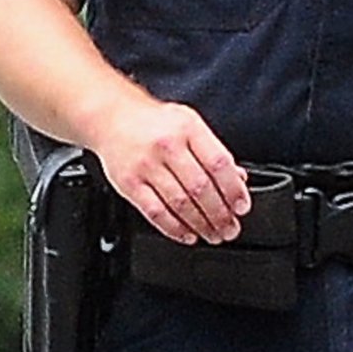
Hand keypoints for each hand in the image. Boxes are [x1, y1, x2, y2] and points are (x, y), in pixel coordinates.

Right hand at [90, 96, 250, 243]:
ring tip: (213, 235)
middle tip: (230, 229)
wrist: (111, 117)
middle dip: (220, 214)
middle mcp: (167, 145)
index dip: (233, 190)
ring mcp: (146, 165)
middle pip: (200, 188)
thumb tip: (238, 178)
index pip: (218, 164)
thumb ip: (213, 150)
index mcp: (188, 128)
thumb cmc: (153, 122)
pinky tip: (188, 234)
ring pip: (180, 203)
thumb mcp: (189, 123)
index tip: (241, 207)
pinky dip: (174, 228)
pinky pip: (155, 212)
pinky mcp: (129, 183)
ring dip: (201, 225)